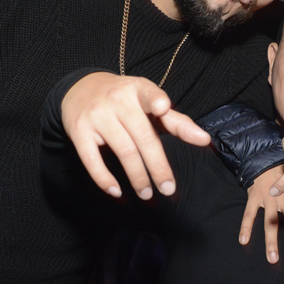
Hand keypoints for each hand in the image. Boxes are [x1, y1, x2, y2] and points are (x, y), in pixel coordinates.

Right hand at [60, 72, 210, 198]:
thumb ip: (176, 121)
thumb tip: (204, 140)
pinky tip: (117, 191)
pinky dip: (104, 179)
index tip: (162, 107)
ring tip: (147, 194)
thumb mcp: (148, 102)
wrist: (80, 89)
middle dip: (158, 167)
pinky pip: (92, 160)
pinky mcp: (79, 131)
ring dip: (137, 178)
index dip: (156, 100)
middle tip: (168, 189)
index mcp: (138, 90)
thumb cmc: (124, 100)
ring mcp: (96, 115)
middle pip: (143, 137)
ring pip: (123, 151)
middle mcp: (117, 100)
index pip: (149, 94)